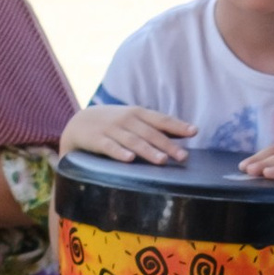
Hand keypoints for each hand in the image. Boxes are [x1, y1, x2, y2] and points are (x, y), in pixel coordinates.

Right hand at [67, 104, 192, 167]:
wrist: (79, 123)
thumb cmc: (115, 124)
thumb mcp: (135, 120)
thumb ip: (159, 126)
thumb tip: (189, 131)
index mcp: (138, 114)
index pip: (161, 120)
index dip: (178, 125)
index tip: (194, 132)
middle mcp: (126, 119)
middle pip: (150, 133)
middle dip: (167, 144)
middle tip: (182, 156)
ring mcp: (111, 129)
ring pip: (132, 141)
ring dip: (148, 150)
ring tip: (162, 160)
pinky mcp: (96, 140)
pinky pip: (109, 147)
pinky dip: (119, 152)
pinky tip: (129, 159)